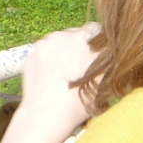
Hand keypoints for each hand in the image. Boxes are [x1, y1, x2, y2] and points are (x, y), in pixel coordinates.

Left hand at [16, 22, 100, 142]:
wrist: (48, 112)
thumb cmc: (80, 99)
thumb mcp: (106, 78)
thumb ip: (110, 57)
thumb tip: (112, 49)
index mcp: (85, 38)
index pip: (95, 29)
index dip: (96, 44)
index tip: (94, 55)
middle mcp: (63, 35)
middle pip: (73, 35)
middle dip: (77, 48)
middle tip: (78, 68)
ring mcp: (43, 44)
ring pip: (56, 44)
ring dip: (60, 53)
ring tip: (64, 75)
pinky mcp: (30, 55)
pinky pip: (42, 54)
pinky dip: (46, 62)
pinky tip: (51, 78)